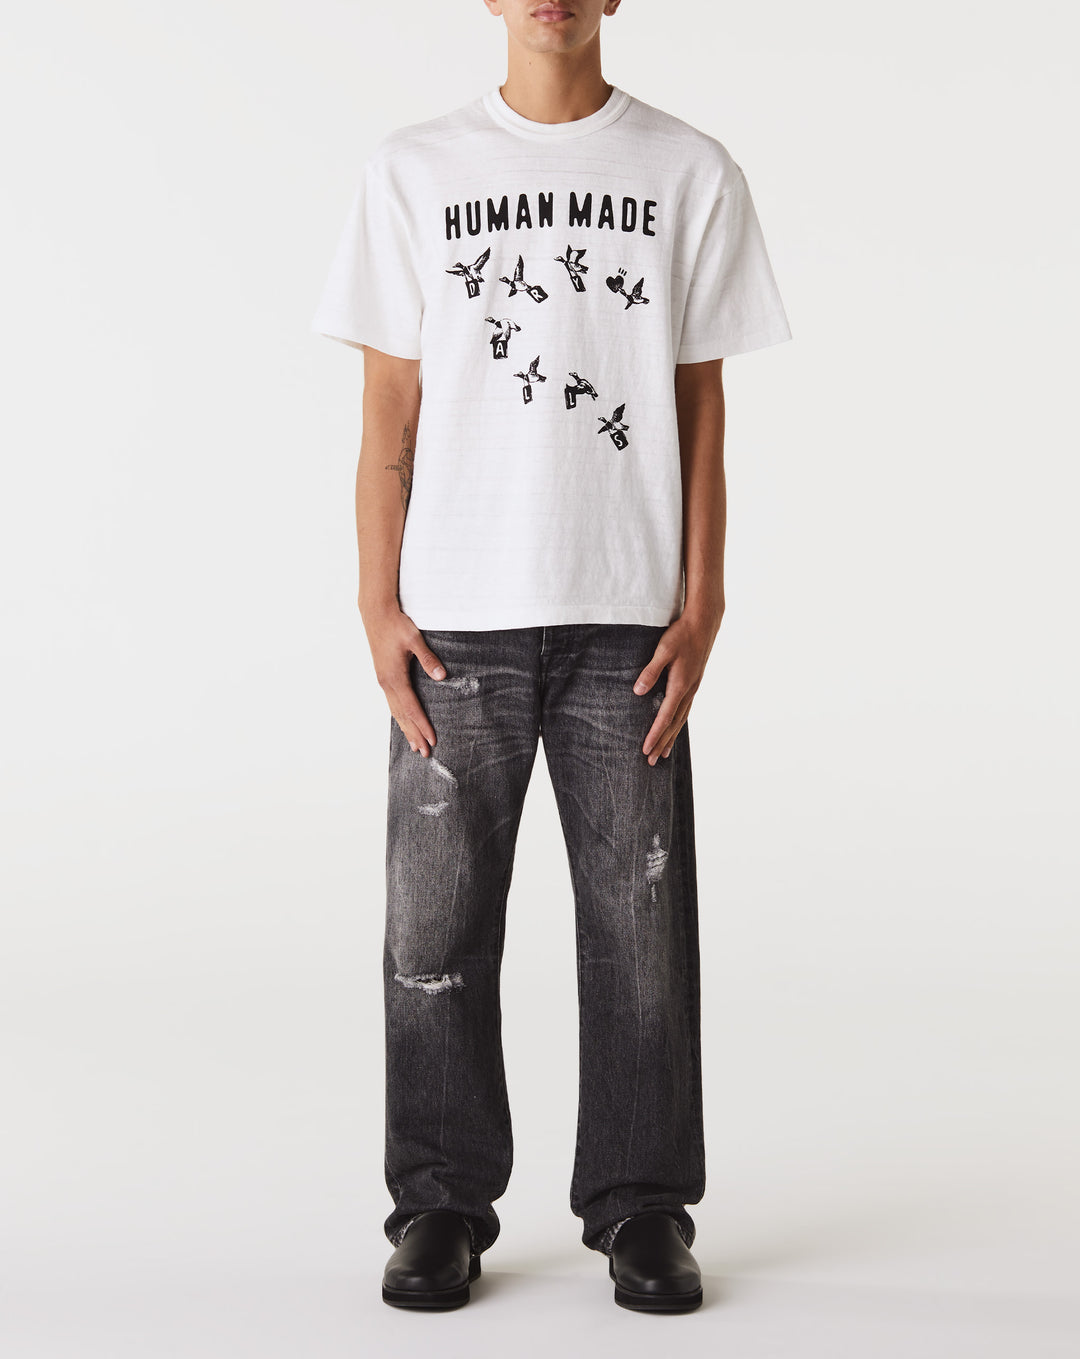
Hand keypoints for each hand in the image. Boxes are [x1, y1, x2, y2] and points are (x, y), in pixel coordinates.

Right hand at [364, 606, 445, 756]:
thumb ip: (428, 659)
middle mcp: (387, 683)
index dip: (422, 725)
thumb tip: (442, 676)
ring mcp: (383, 680)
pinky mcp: (383, 676)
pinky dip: (400, 716)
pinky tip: (404, 721)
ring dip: (406, 728)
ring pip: (396, 711)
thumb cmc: (396, 624)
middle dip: (414, 735)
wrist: (376, 613)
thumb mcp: (414, 639)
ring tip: (415, 745)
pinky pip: (392, 702)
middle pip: (402, 715)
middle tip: (425, 753)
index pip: (412, 708)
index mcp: (395, 678)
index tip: (432, 740)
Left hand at [633, 608, 721, 764]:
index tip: (645, 750)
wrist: (704, 623)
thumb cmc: (681, 634)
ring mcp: (693, 687)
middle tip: (651, 762)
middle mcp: (688, 690)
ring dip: (671, 737)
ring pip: (681, 719)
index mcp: (680, 685)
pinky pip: (685, 710)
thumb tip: (638, 692)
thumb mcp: (662, 650)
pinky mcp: (693, 682)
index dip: (654, 735)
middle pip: (674, 724)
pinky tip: (674, 727)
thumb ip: (650, 671)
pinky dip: (678, 723)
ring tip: (663, 753)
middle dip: (662, 743)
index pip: (664, 717)